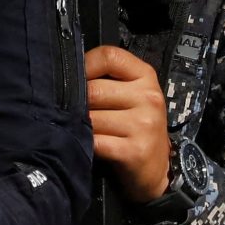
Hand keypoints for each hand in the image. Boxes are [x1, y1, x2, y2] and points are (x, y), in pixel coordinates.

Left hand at [85, 44, 171, 202]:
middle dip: (78, 104)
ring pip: (91, 118)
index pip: (108, 56)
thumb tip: (68, 74)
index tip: (76, 80)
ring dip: (80, 126)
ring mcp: (144, 124)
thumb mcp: (132, 96)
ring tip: (83, 131)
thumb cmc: (136, 127)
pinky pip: (95, 141)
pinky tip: (89, 146)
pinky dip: (86, 144)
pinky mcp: (135, 150)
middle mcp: (148, 97)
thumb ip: (108, 80)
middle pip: (94, 90)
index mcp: (145, 76)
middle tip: (76, 113)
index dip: (85, 65)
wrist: (156, 169)